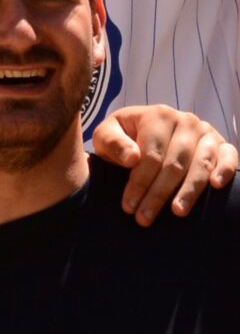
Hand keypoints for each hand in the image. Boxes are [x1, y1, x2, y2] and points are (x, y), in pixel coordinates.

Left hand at [92, 103, 238, 222]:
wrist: (144, 130)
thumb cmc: (123, 137)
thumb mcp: (107, 135)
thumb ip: (113, 143)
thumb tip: (132, 158)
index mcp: (158, 116)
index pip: (151, 155)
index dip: (139, 182)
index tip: (129, 206)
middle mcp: (186, 121)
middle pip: (175, 164)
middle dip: (158, 194)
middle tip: (145, 218)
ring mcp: (206, 132)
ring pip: (200, 165)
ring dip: (189, 191)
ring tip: (177, 212)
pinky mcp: (222, 145)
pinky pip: (229, 157)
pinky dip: (225, 170)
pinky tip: (216, 186)